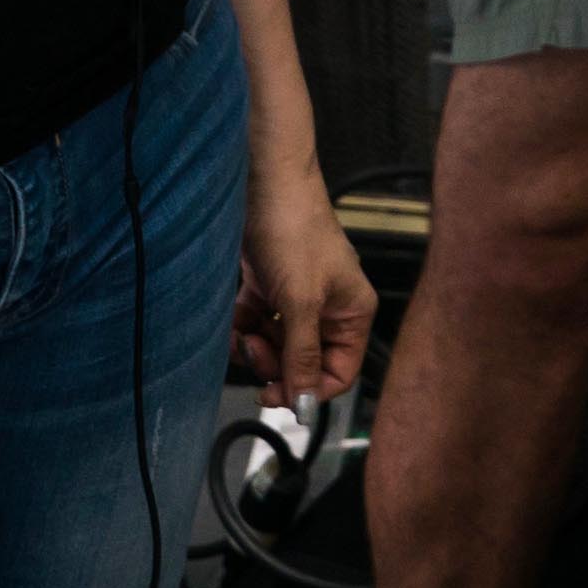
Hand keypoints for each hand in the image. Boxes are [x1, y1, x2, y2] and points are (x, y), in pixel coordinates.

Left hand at [233, 147, 375, 398]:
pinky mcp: (271, 287)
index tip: (277, 393)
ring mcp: (298, 298)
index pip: (337, 373)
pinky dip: (243, 327)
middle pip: (303, 362)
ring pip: (277, 345)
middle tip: (255, 352)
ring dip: (256, 346)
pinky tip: (235, 320)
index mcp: (352, 314)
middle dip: (277, 364)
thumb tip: (303, 404)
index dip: (307, 388)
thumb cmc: (294, 229)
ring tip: (243, 333)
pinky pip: (256, 324)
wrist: (262, 183)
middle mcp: (328, 309)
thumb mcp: (301, 300)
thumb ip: (302, 355)